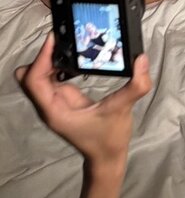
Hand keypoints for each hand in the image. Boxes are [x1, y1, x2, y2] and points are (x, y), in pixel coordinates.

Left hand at [15, 34, 150, 169]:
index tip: (55, 40)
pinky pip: (48, 77)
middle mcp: (48, 106)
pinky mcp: (60, 99)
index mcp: (55, 111)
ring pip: (36, 75)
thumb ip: (135, 86)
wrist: (106, 157)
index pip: (34, 80)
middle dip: (41, 57)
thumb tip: (141, 59)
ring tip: (68, 47)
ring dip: (47, 59)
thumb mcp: (123, 110)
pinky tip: (73, 59)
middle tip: (62, 42)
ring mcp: (53, 102)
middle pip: (28, 76)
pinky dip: (55, 65)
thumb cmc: (109, 139)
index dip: (40, 58)